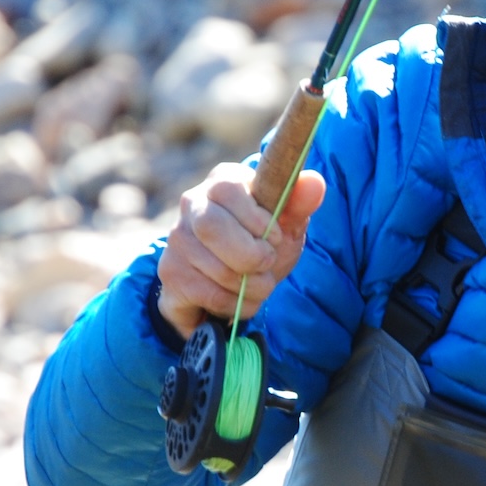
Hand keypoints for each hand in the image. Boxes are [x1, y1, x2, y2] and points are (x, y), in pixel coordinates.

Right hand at [155, 164, 325, 335]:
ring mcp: (177, 239)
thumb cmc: (261, 245)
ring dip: (250, 286)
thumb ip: (299, 204)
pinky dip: (236, 303)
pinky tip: (239, 298)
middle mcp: (192, 205)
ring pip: (215, 267)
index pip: (229, 190)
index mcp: (222, 182)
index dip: (258, 220)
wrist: (232, 285)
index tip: (276, 237)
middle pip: (212, 227)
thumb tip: (315, 182)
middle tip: (268, 264)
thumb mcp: (285, 226)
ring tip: (258, 284)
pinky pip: (209, 293)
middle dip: (251, 256)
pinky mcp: (171, 273)